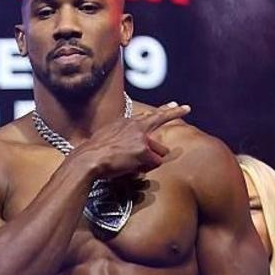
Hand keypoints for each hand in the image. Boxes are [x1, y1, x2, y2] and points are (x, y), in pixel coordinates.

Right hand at [72, 102, 191, 179]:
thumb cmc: (92, 153)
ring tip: (133, 164)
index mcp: (125, 123)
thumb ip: (119, 136)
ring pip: (158, 151)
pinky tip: (133, 169)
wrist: (87, 159)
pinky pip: (154, 163)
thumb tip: (127, 143)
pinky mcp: (144, 151)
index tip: (176, 104)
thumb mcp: (105, 138)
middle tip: (187, 107)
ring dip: (150, 160)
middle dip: (174, 113)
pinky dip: (146, 169)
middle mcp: (135, 125)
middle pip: (160, 119)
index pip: (148, 114)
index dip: (164, 109)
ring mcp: (141, 137)